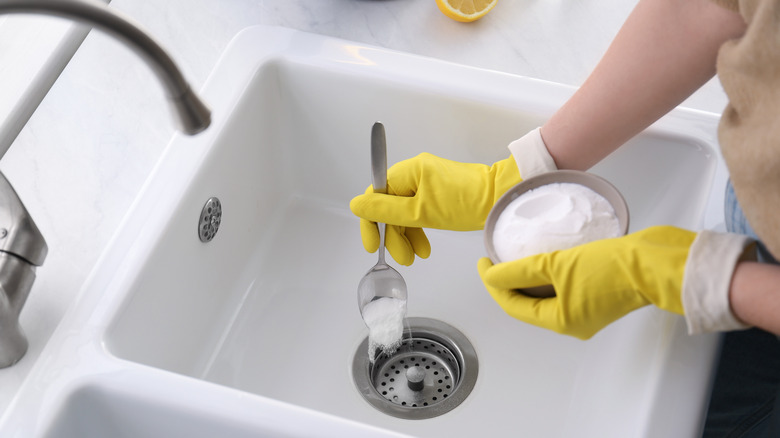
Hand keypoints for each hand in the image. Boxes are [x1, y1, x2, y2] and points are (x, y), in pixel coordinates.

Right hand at [350, 152, 520, 264]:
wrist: (500, 199)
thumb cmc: (466, 203)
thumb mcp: (421, 213)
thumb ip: (386, 210)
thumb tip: (356, 205)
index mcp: (407, 171)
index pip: (375, 196)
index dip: (371, 222)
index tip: (372, 245)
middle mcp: (414, 173)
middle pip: (389, 206)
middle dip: (393, 235)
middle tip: (402, 258)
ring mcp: (426, 182)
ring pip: (403, 212)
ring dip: (406, 236)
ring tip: (414, 257)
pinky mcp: (437, 192)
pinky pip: (417, 211)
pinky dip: (418, 229)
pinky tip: (423, 247)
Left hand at [477, 226, 695, 338]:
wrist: (656, 262)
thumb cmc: (613, 267)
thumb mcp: (557, 265)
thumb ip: (520, 271)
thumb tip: (492, 275)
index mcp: (562, 321)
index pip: (514, 306)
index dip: (494, 284)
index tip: (483, 262)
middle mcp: (573, 322)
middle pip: (528, 304)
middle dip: (509, 283)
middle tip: (494, 260)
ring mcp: (588, 310)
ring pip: (546, 296)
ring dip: (528, 279)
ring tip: (514, 257)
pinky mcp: (599, 295)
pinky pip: (563, 289)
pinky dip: (549, 277)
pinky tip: (544, 258)